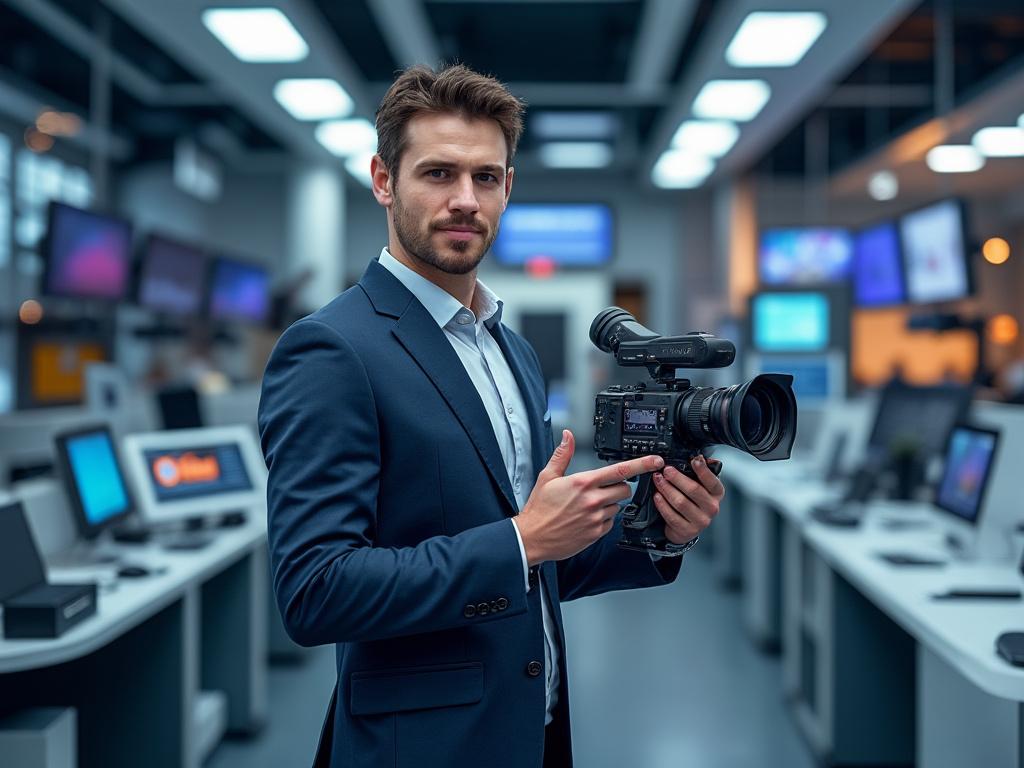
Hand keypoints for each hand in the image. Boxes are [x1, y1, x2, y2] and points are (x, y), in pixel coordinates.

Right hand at [516, 430, 663, 565]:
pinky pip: (610, 522)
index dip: (642, 464)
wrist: (533, 537)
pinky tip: (587, 518)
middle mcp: (593, 500)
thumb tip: (568, 436)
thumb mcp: (548, 476)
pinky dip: (603, 519)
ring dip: (609, 504)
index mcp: (583, 483)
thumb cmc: (539, 509)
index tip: (655, 461)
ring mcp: (596, 518)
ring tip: (588, 506)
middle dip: (620, 486)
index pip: (620, 470)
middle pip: (625, 489)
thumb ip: (562, 455)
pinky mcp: (596, 533)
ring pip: (617, 506)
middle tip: (603, 488)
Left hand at [651, 455, 724, 544]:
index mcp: (717, 494)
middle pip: (694, 490)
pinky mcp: (687, 530)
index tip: (694, 460)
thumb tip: (699, 457)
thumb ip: (700, 473)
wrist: (686, 528)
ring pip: (681, 502)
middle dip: (677, 478)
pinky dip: (662, 504)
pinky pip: (672, 516)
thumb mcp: (700, 486)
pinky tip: (657, 496)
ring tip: (658, 480)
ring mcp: (701, 521)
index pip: (712, 481)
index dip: (703, 470)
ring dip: (667, 489)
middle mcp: (712, 508)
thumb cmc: (693, 502)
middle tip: (666, 470)